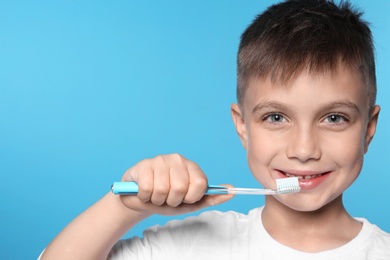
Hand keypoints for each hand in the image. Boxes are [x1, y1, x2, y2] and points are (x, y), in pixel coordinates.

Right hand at [119, 154, 233, 215]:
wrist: (140, 200)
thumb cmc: (167, 200)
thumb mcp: (190, 204)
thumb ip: (211, 198)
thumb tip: (232, 191)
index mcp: (192, 167)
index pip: (200, 184)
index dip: (191, 198)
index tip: (185, 199)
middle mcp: (177, 159)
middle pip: (180, 188)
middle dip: (172, 201)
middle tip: (167, 198)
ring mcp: (160, 160)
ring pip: (163, 189)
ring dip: (158, 200)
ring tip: (156, 195)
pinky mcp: (144, 165)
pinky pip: (148, 188)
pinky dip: (145, 197)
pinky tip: (145, 192)